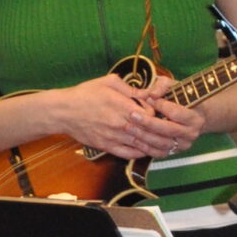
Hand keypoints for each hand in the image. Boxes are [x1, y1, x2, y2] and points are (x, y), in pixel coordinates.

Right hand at [58, 73, 195, 160]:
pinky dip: (140, 153)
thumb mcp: (108, 82)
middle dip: (163, 134)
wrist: (63, 111)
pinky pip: (127, 153)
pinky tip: (147, 152)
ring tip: (167, 147)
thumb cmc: (85, 94)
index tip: (162, 114)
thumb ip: (130, 88)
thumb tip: (147, 92)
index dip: (158, 115)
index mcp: (122, 106)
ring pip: (140, 145)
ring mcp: (113, 137)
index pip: (150, 115)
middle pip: (148, 132)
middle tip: (173, 134)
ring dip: (155, 147)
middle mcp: (120, 123)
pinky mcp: (106, 146)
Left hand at [135, 74, 204, 152]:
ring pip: (162, 143)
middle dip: (148, 123)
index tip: (149, 99)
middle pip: (168, 129)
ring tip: (129, 127)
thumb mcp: (175, 87)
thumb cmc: (182, 99)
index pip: (177, 113)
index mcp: (195, 116)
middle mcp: (191, 133)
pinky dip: (145, 147)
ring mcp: (183, 144)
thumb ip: (163, 86)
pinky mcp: (174, 152)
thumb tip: (151, 95)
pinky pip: (158, 153)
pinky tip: (134, 139)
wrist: (195, 116)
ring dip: (143, 136)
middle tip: (133, 115)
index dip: (161, 106)